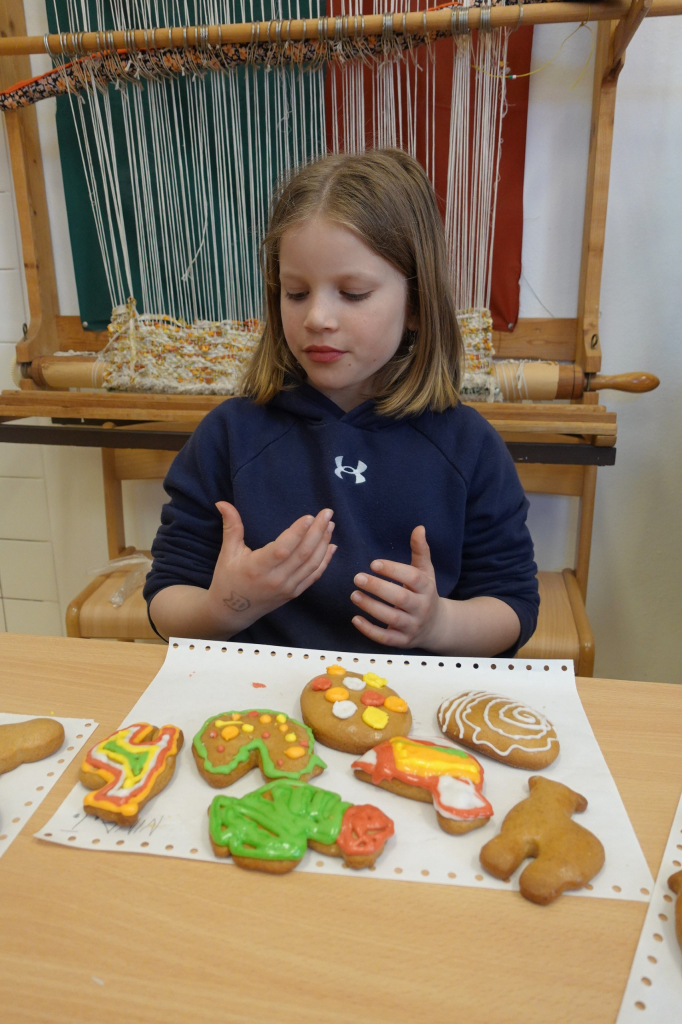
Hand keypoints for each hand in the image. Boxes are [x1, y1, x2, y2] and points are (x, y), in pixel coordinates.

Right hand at [203, 502, 336, 633]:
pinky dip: (325, 561)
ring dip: (323, 543)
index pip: (282, 549)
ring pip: (312, 564)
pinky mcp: (294, 593)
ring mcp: (287, 588)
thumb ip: (231, 527)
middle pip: (302, 554)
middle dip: (318, 532)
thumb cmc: (228, 579)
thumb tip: (222, 502)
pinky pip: (313, 576)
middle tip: (327, 513)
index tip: (310, 516)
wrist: (232, 612)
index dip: (298, 533)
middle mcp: (275, 580)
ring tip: (330, 525)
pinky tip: (331, 546)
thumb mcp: (227, 553)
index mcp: (257, 568)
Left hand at [350, 526, 444, 648]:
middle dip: (378, 588)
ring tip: (354, 595)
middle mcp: (421, 608)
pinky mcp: (403, 641)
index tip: (373, 563)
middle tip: (357, 577)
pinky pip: (386, 638)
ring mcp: (412, 626)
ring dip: (371, 607)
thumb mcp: (426, 572)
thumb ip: (420, 550)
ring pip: (391, 619)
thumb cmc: (425, 593)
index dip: (393, 570)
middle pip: (401, 599)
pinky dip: (370, 631)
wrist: (436, 626)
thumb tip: (419, 528)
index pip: (412, 578)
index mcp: (427, 588)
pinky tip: (355, 619)